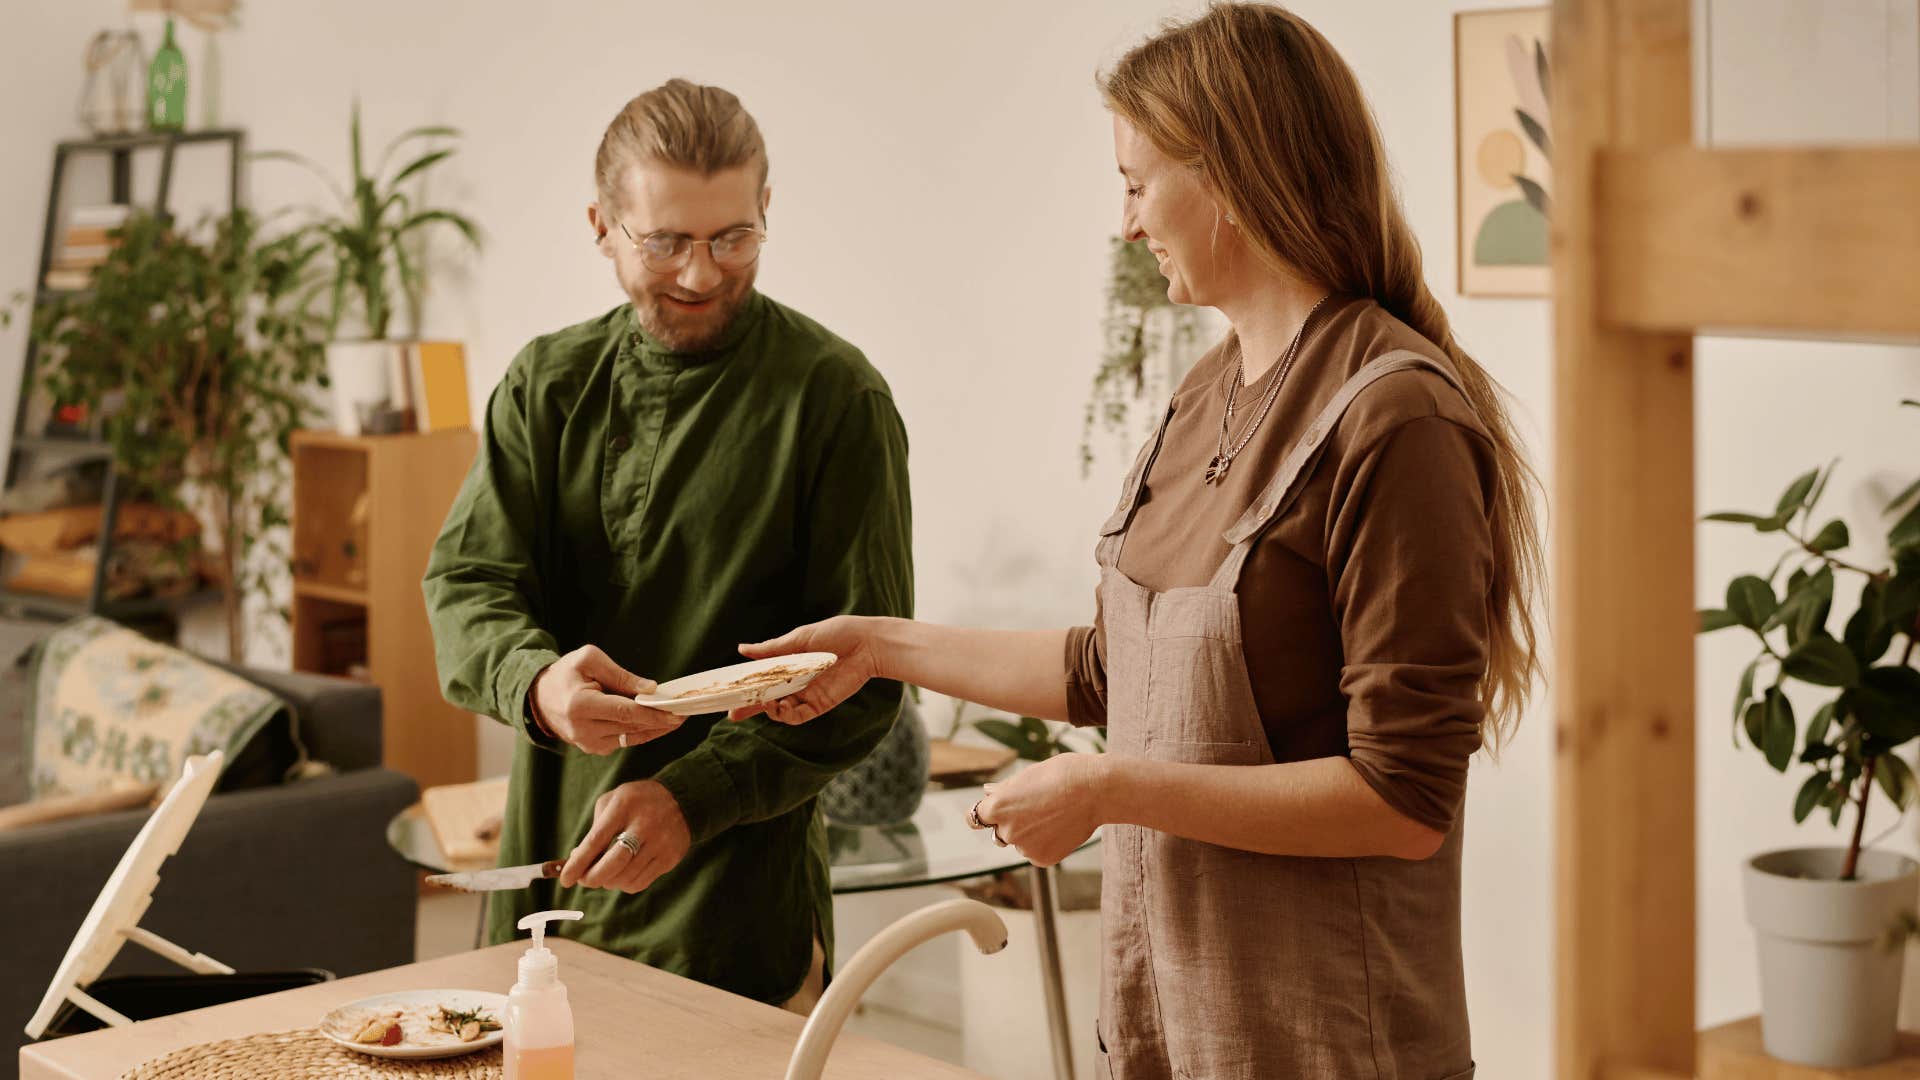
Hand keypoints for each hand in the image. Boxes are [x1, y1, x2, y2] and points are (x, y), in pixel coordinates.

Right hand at [531, 645, 681, 754]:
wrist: (539, 699)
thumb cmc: (566, 673)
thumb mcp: (589, 660)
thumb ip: (620, 675)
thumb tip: (650, 689)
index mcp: (580, 705)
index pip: (625, 712)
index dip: (653, 714)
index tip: (677, 712)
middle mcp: (584, 730)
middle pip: (632, 726)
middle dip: (661, 720)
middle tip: (687, 710)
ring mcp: (589, 743)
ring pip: (632, 737)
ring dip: (657, 728)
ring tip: (679, 717)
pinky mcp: (595, 748)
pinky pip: (626, 740)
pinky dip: (643, 731)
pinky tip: (660, 722)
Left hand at [558, 780, 691, 892]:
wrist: (682, 799)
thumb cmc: (638, 802)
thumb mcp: (613, 800)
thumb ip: (595, 827)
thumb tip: (579, 859)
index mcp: (624, 807)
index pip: (596, 841)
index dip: (578, 863)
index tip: (565, 879)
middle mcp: (644, 826)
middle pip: (612, 865)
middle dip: (591, 878)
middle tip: (583, 879)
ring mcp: (659, 844)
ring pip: (625, 879)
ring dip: (608, 882)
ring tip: (605, 873)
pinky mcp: (669, 858)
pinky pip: (640, 883)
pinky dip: (624, 884)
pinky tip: (622, 874)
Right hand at [728, 615, 887, 724]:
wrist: (867, 643)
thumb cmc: (836, 633)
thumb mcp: (799, 638)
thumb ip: (772, 648)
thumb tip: (741, 649)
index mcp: (788, 664)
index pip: (762, 678)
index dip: (745, 687)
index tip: (727, 693)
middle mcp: (795, 681)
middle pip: (767, 698)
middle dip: (749, 707)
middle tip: (732, 712)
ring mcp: (806, 694)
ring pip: (780, 710)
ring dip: (768, 710)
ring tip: (763, 704)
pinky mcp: (819, 704)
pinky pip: (798, 716)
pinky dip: (785, 716)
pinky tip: (778, 708)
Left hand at [970, 754, 1107, 866]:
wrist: (1096, 790)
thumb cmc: (1063, 775)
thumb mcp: (1028, 775)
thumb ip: (1005, 789)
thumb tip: (987, 793)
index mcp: (997, 808)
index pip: (975, 818)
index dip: (985, 813)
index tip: (992, 812)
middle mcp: (1006, 831)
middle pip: (999, 832)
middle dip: (1011, 823)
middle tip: (1037, 808)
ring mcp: (1025, 848)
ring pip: (1021, 843)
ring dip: (1030, 834)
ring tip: (1055, 815)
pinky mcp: (1043, 859)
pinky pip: (1037, 852)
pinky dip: (1046, 843)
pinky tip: (1062, 827)